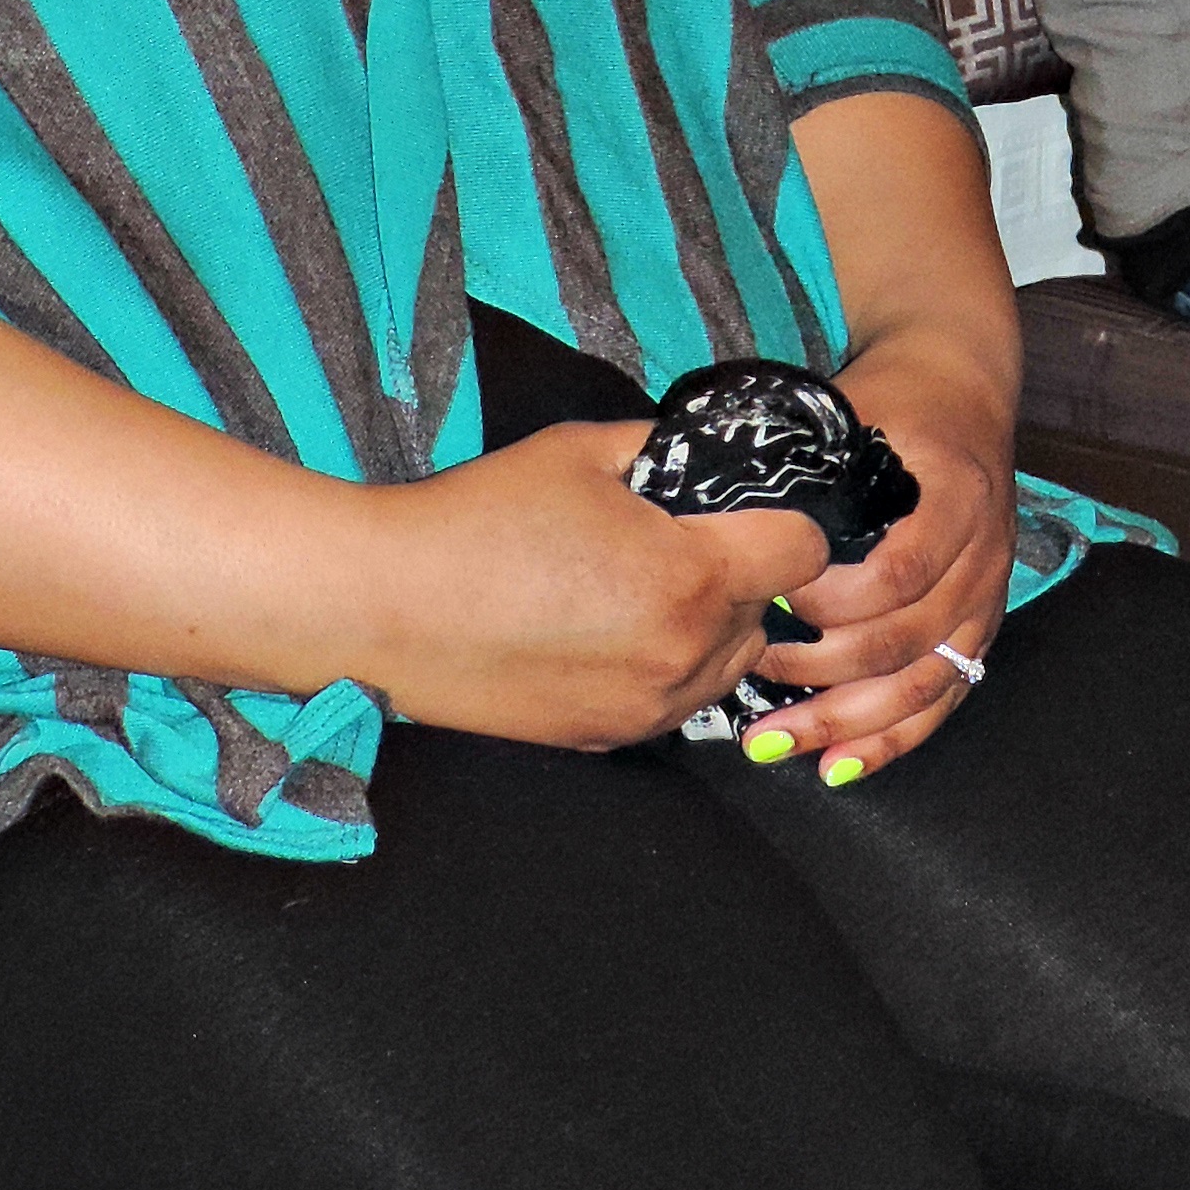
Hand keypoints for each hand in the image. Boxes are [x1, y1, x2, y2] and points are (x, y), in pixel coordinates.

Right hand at [348, 418, 826, 748]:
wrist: (387, 605)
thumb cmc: (479, 519)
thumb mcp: (582, 452)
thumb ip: (667, 451)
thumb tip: (713, 454)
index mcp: (689, 577)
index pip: (802, 553)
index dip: (782, 520)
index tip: (744, 508)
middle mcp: (683, 655)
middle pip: (766, 614)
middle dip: (738, 574)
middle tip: (675, 541)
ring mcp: (646, 707)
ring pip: (726, 665)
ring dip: (707, 627)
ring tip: (637, 588)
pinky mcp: (607, 738)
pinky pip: (674, 700)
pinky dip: (662, 667)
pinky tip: (604, 631)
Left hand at [741, 335, 1022, 779]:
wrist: (965, 393)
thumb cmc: (893, 402)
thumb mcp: (851, 412)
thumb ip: (799, 462)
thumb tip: (706, 508)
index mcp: (954, 496)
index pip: (900, 572)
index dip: (834, 599)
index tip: (773, 596)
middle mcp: (983, 555)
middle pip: (908, 641)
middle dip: (823, 672)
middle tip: (749, 673)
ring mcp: (988, 597)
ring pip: (925, 685)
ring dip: (847, 723)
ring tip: (773, 743)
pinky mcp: (981, 627)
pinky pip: (944, 699)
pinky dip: (891, 740)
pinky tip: (837, 766)